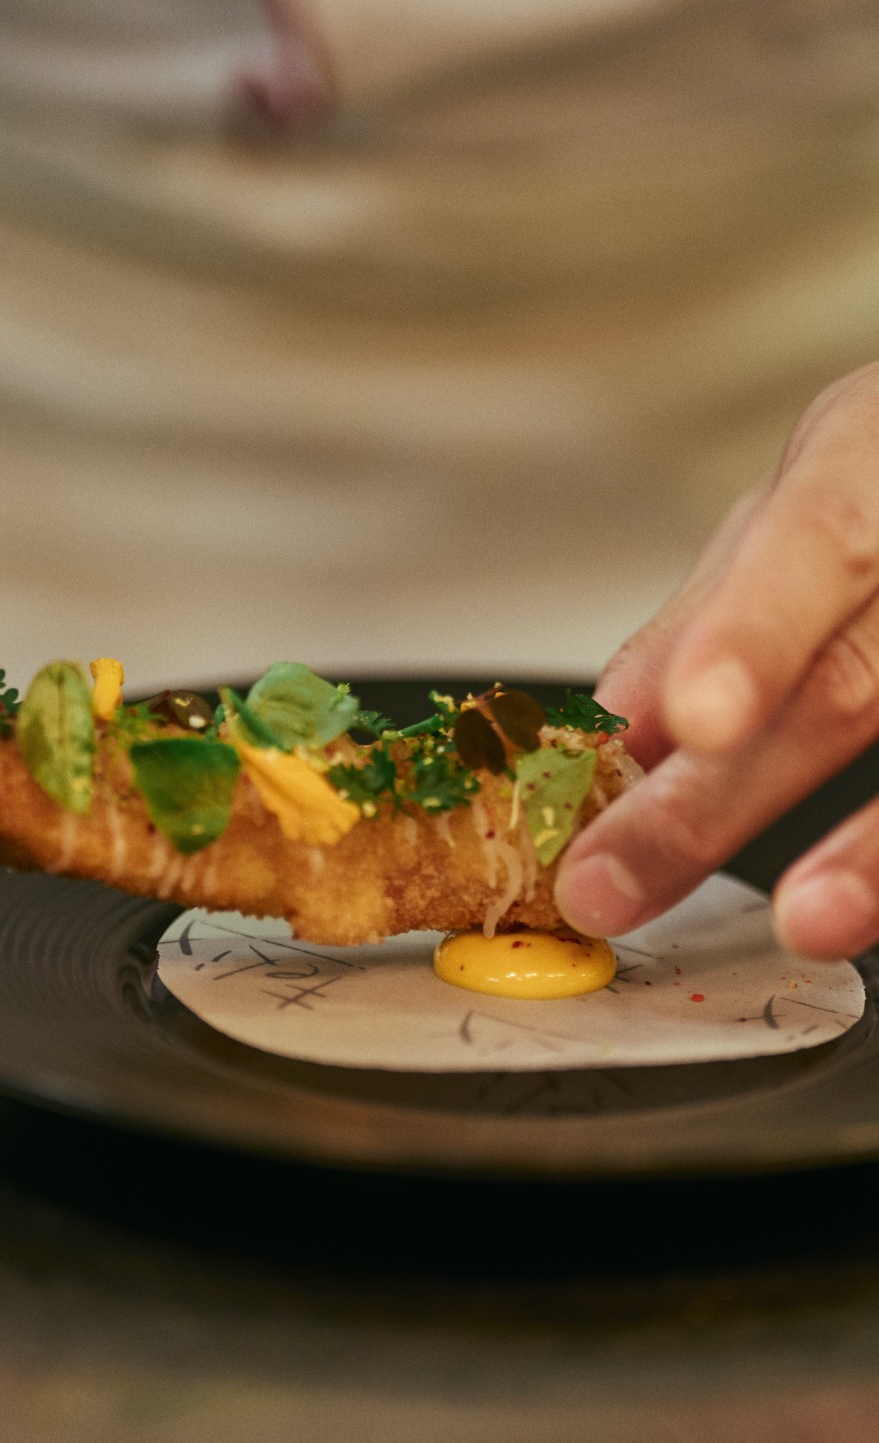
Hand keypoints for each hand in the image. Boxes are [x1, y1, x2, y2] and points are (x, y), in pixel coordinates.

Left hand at [554, 362, 878, 959]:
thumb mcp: (812, 496)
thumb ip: (715, 613)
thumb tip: (612, 727)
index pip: (817, 544)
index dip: (754, 635)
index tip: (692, 720)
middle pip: (858, 679)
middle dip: (724, 796)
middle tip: (614, 882)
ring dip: (877, 852)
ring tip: (807, 921)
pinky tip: (866, 906)